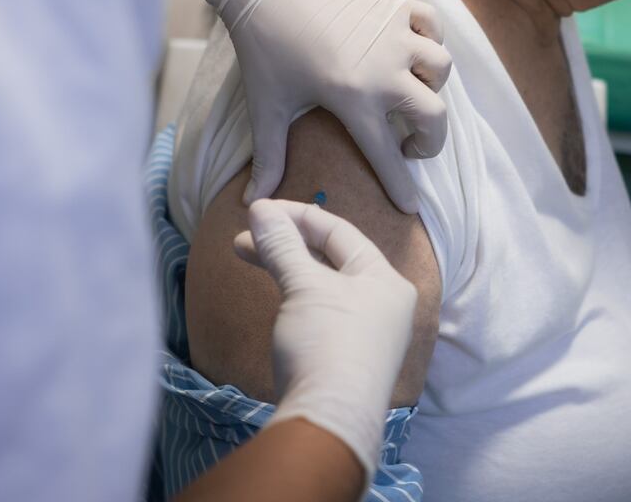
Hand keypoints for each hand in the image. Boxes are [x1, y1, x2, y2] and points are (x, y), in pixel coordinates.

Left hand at [183, 0, 451, 213]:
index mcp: (355, 99)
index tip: (410, 207)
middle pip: (434, 115)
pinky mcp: (393, 6)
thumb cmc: (265, 50)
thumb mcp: (267, 108)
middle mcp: (385, 69)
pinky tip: (412, 50)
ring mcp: (395, 34)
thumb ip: (268, 158)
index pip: (387, 156)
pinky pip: (432, 24)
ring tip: (409, 94)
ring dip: (431, 87)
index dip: (401, 186)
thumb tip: (255, 204)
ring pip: (441, 67)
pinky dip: (431, 39)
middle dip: (429, 140)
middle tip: (408, 145)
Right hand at [234, 199, 416, 479]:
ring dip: (286, 266)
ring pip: (322, 284)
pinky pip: (320, 310)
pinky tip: (274, 291)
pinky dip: (295, 294)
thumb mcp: (303, 287)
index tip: (258, 210)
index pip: (339, 231)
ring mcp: (366, 332)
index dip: (297, 216)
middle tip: (244, 237)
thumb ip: (282, 245)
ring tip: (247, 254)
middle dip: (286, 242)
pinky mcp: (345, 356)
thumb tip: (260, 208)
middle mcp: (383, 303)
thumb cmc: (326, 344)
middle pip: (330, 257)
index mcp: (386, 280)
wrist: (329, 422)